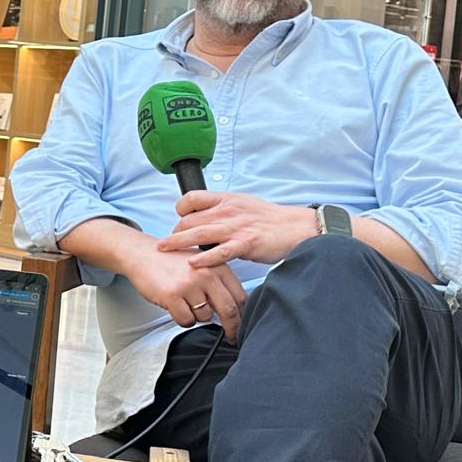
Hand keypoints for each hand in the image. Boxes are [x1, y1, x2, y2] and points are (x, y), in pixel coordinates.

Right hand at [123, 239, 247, 336]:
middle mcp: (206, 274)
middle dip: (231, 328)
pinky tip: (176, 307)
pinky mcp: (172, 295)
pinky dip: (183, 320)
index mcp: (218, 266)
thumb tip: (235, 309)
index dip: (242, 316)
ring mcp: (189, 285)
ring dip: (197, 318)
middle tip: (230, 337)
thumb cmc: (171, 261)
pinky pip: (186, 321)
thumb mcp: (202, 263)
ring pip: (205, 317)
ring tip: (185, 303)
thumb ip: (219, 282)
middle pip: (229, 310)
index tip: (240, 326)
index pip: (240, 297)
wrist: (142, 254)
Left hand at [158, 191, 316, 267]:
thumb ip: (223, 210)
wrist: (296, 228)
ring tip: (164, 248)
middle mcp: (228, 211)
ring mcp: (236, 228)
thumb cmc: (270, 220)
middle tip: (169, 243)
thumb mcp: (244, 205)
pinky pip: (219, 251)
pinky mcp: (245, 244)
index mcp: (227, 200)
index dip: (180, 209)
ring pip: (198, 233)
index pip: (192, 198)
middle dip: (176, 232)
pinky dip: (204, 258)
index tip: (178, 220)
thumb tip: (204, 217)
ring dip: (178, 242)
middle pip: (189, 219)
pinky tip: (192, 263)